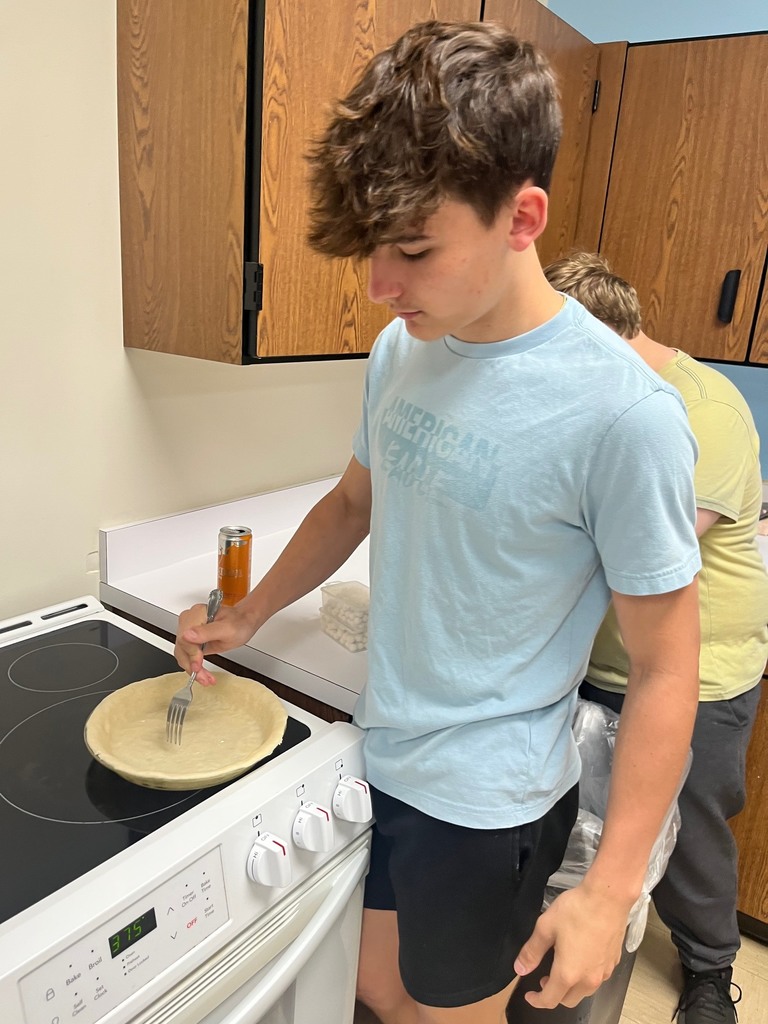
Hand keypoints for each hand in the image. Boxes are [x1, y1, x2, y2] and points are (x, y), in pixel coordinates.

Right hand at [174, 601, 257, 685]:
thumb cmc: (239, 622)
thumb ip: (207, 631)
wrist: (243, 623)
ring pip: (182, 654)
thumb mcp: (227, 628)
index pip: (185, 637)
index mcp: (197, 613)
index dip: (191, 653)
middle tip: (204, 678)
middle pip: (182, 647)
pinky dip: (193, 668)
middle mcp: (189, 621)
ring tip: (205, 679)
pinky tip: (202, 675)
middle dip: (192, 666)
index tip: (198, 666)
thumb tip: (187, 635)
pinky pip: (186, 656)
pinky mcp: (191, 641)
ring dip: (192, 669)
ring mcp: (189, 631)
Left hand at [513, 881, 629, 1007]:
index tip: (530, 995)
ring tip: (561, 967)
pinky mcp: (613, 962)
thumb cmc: (578, 909)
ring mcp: (604, 971)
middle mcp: (588, 978)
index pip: (550, 1000)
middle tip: (544, 978)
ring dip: (571, 987)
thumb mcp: (545, 927)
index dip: (536, 1000)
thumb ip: (532, 951)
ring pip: (584, 991)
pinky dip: (585, 976)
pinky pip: (597, 978)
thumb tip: (521, 968)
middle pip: (568, 1000)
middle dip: (554, 994)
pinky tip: (580, 957)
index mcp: (568, 973)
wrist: (608, 897)